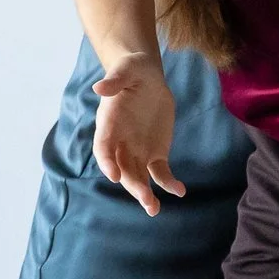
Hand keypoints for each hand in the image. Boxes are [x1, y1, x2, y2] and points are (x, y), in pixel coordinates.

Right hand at [91, 52, 183, 215]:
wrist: (146, 77)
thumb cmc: (132, 70)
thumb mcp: (126, 69)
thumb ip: (115, 79)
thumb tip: (99, 87)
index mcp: (108, 124)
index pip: (103, 147)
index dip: (107, 162)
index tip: (114, 176)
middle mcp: (120, 142)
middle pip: (122, 168)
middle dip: (132, 185)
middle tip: (145, 200)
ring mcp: (137, 150)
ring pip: (138, 176)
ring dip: (145, 193)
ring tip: (154, 209)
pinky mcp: (155, 152)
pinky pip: (160, 172)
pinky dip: (168, 183)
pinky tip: (179, 191)